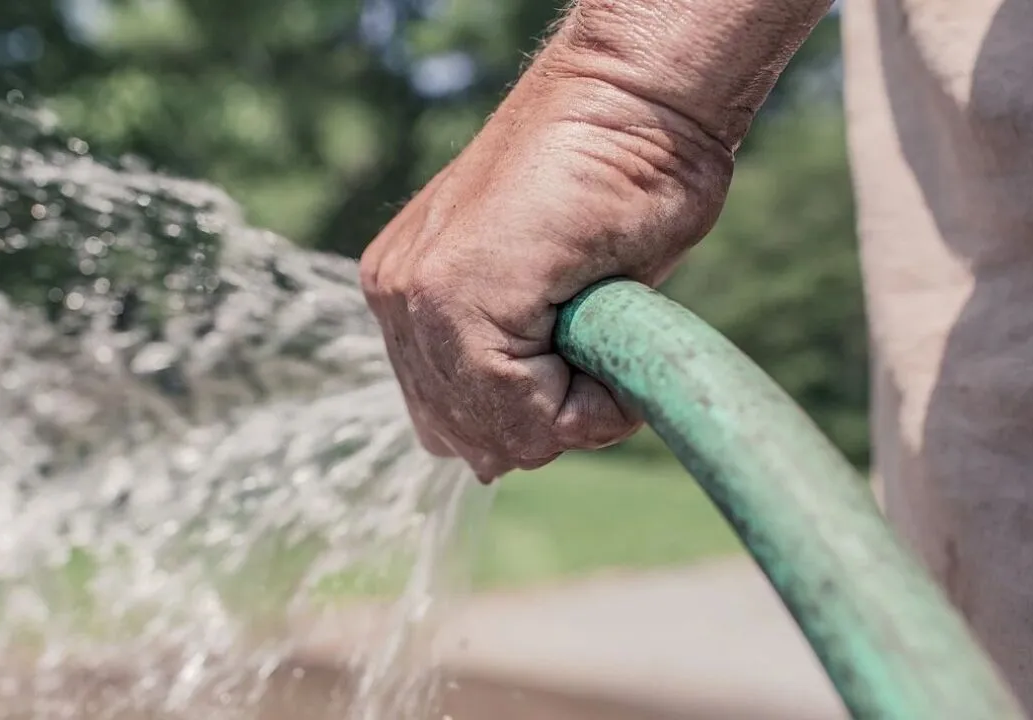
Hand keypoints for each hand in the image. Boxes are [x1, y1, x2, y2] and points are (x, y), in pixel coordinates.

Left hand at [360, 38, 734, 481]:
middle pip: (466, 438)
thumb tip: (490, 461)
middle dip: (545, 423)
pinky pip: (520, 411)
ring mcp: (414, 294)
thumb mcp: (555, 301)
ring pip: (493, 433)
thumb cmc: (617, 187)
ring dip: (569, 412)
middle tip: (597, 352)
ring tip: (602, 336)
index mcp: (409, 297)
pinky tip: (607, 336)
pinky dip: (587, 403)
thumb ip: (512, 367)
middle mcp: (396, 298)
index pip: (453, 423)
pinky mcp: (450, 292)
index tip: (588, 359)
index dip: (536, 420)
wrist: (636, 103)